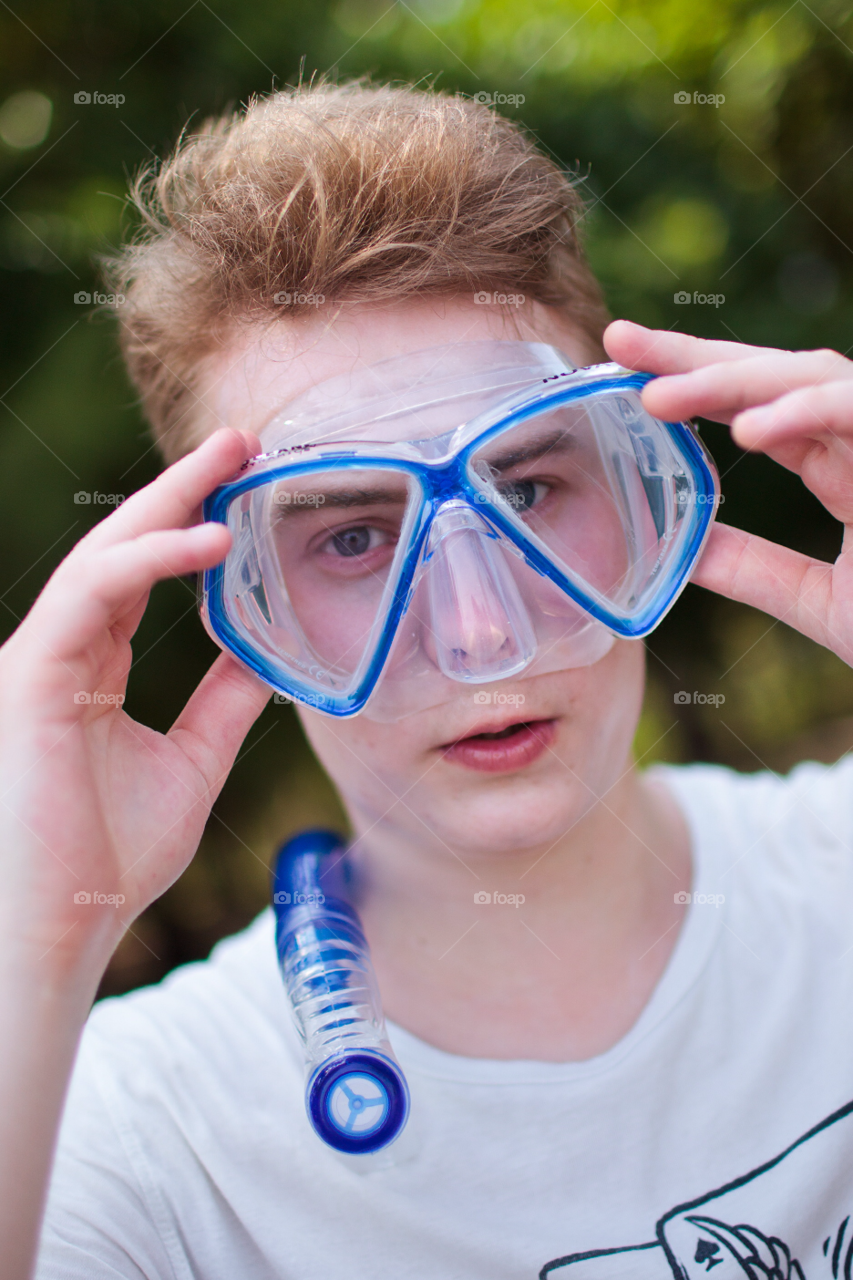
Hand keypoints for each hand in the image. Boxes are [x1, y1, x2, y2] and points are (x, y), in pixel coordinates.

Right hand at [0, 428, 269, 972]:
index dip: (189, 524)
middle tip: (239, 440)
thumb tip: (269, 656)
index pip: (139, 573)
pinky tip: (211, 541)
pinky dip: (149, 560)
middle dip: (181, 488)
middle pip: (122, 546)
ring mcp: (41, 658)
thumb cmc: (111, 856)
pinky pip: (90, 594)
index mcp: (90, 666)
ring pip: (102, 555)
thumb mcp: (194, 760)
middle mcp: (61, 650)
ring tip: (232, 462)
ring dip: (168, 502)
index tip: (244, 486)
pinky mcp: (32, 674)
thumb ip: (225, 702)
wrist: (64, 924)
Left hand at [604, 319, 852, 667]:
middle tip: (619, 340)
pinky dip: (808, 412)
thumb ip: (754, 571)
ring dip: (734, 381)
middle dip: (697, 355)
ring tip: (657, 396)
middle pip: (776, 375)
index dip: (692, 385)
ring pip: (816, 378)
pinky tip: (749, 430)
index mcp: (843, 466)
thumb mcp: (820, 603)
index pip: (758, 408)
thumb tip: (681, 549)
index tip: (622, 370)